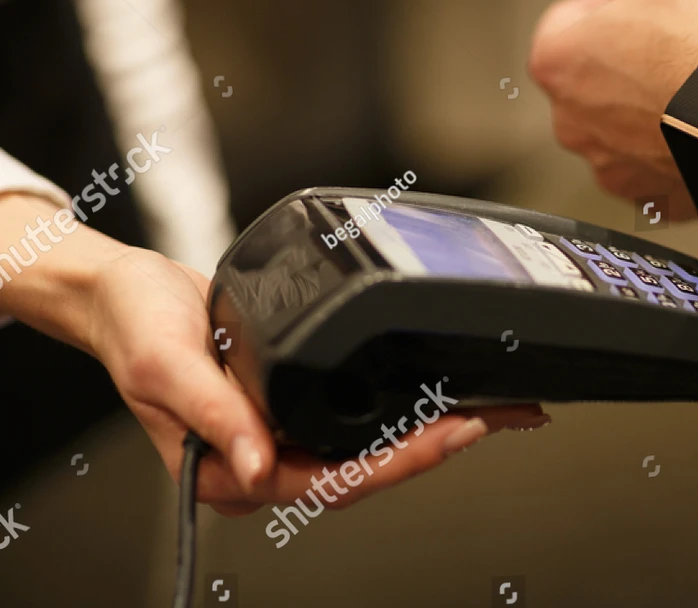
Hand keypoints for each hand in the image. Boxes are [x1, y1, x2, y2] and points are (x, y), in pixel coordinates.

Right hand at [0, 193, 547, 516]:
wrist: (124, 291)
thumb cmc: (134, 328)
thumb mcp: (165, 367)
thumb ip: (214, 417)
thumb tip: (262, 466)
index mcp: (233, 470)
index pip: (330, 481)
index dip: (398, 463)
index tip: (451, 434)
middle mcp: (266, 458)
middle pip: (365, 468)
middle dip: (436, 446)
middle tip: (499, 416)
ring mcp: (283, 433)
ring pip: (369, 446)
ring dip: (431, 427)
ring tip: (493, 406)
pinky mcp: (297, 402)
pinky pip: (359, 414)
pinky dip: (406, 402)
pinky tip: (444, 390)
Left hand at [529, 0, 697, 220]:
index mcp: (557, 63)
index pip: (569, 18)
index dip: (614, 1)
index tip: (650, 3)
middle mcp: (573, 124)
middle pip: (596, 77)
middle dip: (632, 58)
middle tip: (680, 41)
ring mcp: (613, 167)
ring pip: (627, 124)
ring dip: (655, 103)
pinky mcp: (654, 197)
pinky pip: (661, 163)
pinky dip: (680, 143)